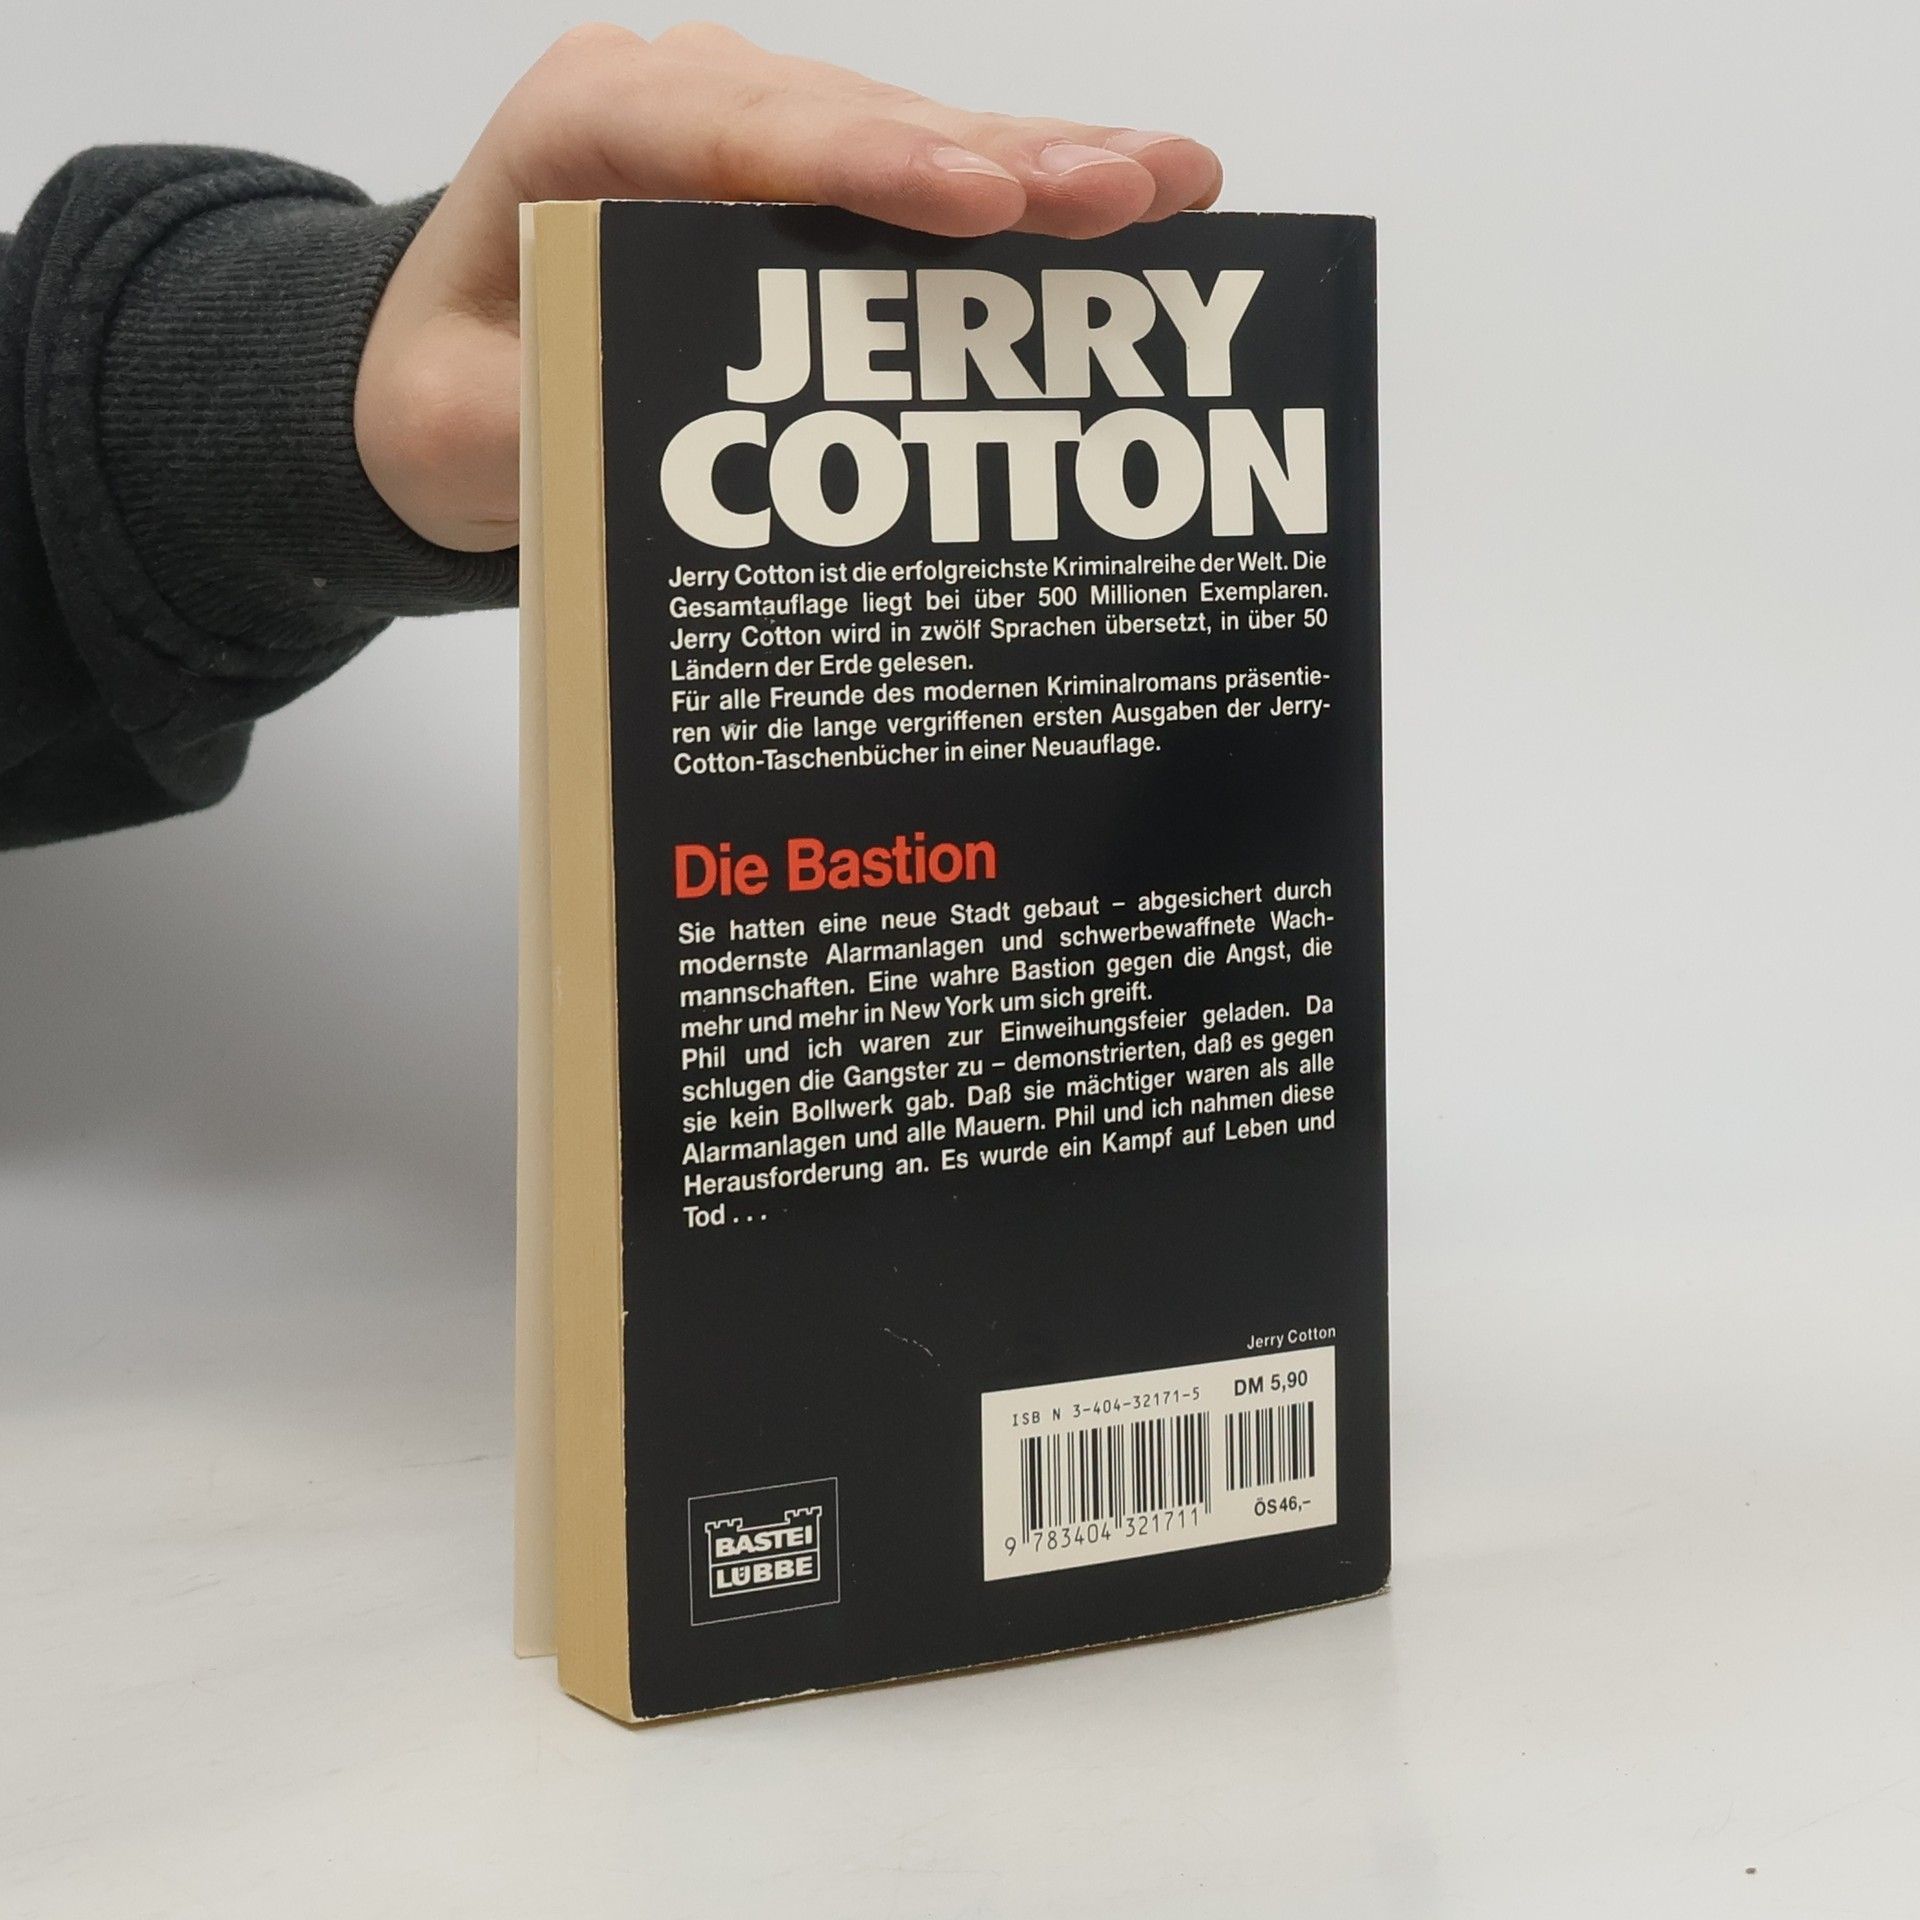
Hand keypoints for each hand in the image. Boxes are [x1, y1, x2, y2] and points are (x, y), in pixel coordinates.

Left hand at [354, 21, 1223, 551]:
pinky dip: (1026, 202)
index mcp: (589, 126)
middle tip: (1131, 190)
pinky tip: (1129, 203)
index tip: (982, 203)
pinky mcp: (809, 190)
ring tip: (1177, 184)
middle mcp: (689, 105)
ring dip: (1049, 165)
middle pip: (862, 120)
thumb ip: (544, 420)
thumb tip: (666, 441)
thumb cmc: (453, 387)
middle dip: (1004, 157)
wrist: (439, 374)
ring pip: (919, 140)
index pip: (745, 131)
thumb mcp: (463, 425)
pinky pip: (927, 185)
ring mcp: (762, 139)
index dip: (874, 165)